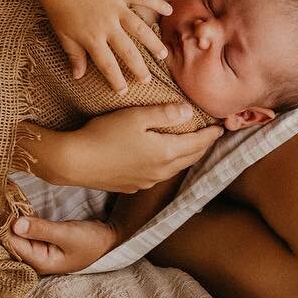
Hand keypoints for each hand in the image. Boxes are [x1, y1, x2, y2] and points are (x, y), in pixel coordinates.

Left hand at [7, 215, 119, 274]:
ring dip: (12, 218)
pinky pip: (25, 229)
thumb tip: (15, 224)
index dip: (4, 225)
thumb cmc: (91, 240)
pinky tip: (13, 205)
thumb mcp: (67, 234)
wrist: (108, 239)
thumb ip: (42, 229)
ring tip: (2, 199)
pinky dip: (21, 218)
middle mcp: (35, 258)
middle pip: (12, 240)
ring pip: (17, 234)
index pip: (13, 244)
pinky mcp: (41, 240)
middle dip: (5, 221)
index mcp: (40, 262)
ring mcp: (38, 249)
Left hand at [34, 0, 172, 93]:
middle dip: (139, 67)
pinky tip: (169, 10)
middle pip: (127, 50)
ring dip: (152, 42)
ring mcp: (115, 6)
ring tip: (163, 54)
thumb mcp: (62, 34)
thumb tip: (78, 76)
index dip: (116, 80)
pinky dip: (156, 3)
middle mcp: (107, 25)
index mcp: (92, 38)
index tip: (124, 91)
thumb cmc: (57, 6)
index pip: (107, 64)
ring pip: (139, 28)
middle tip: (148, 80)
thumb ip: (74, 55)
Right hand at [37, 104, 223, 191]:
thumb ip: (165, 114)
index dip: (211, 134)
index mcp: (165, 153)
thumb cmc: (104, 135)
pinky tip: (161, 159)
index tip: (222, 127)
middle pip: (190, 158)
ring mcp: (145, 181)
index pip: (197, 143)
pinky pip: (157, 175)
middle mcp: (160, 171)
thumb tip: (189, 111)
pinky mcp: (131, 186)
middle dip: (203, 146)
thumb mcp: (136, 117)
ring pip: (174, 168)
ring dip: (186, 156)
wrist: (75, 162)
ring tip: (191, 146)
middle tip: (212, 136)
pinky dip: (167, 165)